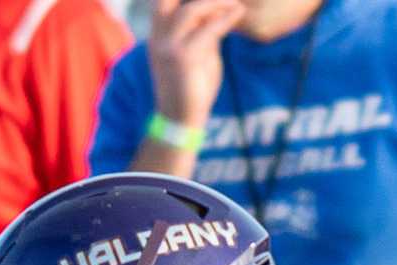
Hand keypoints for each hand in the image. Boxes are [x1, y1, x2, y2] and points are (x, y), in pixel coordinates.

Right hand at [147, 0, 245, 127]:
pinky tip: (239, 12)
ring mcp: (168, 47)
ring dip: (216, 3)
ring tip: (234, 2)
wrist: (180, 122)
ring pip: (192, 9)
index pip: (162, 1)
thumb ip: (204, 32)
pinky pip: (209, 29)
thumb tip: (219, 13)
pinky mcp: (183, 58)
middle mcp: (158, 38)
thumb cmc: (191, 90)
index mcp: (157, 36)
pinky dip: (227, 18)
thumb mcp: (198, 55)